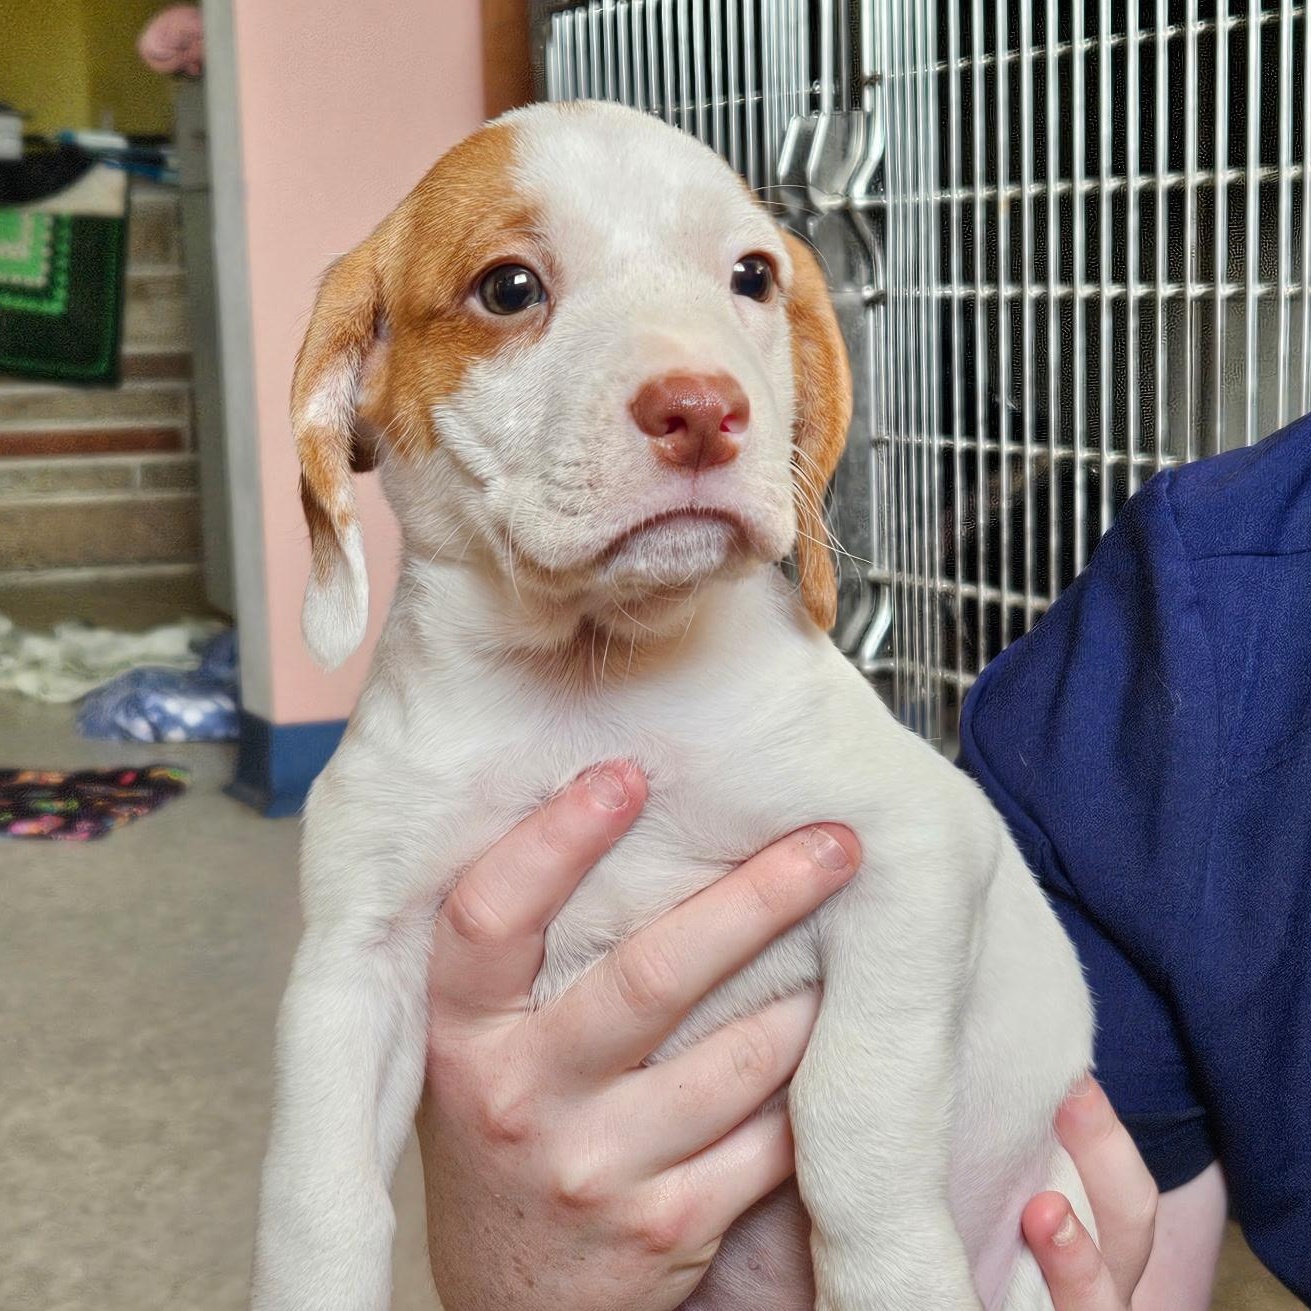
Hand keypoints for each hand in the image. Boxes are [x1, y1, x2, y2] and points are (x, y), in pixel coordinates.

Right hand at [418, 762, 857, 1310]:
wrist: (510, 1302)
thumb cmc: (506, 1128)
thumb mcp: (478, 1042)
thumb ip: (521, 952)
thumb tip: (619, 801)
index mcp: (461, 1033)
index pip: (489, 919)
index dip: (553, 842)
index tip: (625, 773)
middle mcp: (516, 1098)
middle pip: (648, 978)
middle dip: (755, 900)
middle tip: (834, 841)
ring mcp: (592, 1169)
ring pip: (732, 1061)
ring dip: (808, 993)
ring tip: (860, 928)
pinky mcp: (665, 1227)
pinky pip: (768, 1143)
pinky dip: (812, 1086)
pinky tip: (842, 1039)